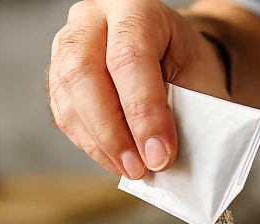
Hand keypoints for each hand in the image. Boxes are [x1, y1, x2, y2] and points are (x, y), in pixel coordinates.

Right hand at [47, 0, 229, 178]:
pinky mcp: (59, 73)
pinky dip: (89, 143)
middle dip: (113, 131)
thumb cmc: (189, 67)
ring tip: (131, 170)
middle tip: (140, 168)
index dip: (144, 112)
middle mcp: (94, 18)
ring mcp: (69, 42)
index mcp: (136, 8)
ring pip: (68, 95)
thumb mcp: (200, 81)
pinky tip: (115, 160)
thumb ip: (187, 113)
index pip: (130, 57)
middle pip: (85, 73)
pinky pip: (64, 112)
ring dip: (99, 142)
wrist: (174, 55)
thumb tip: (168, 157)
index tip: (161, 155)